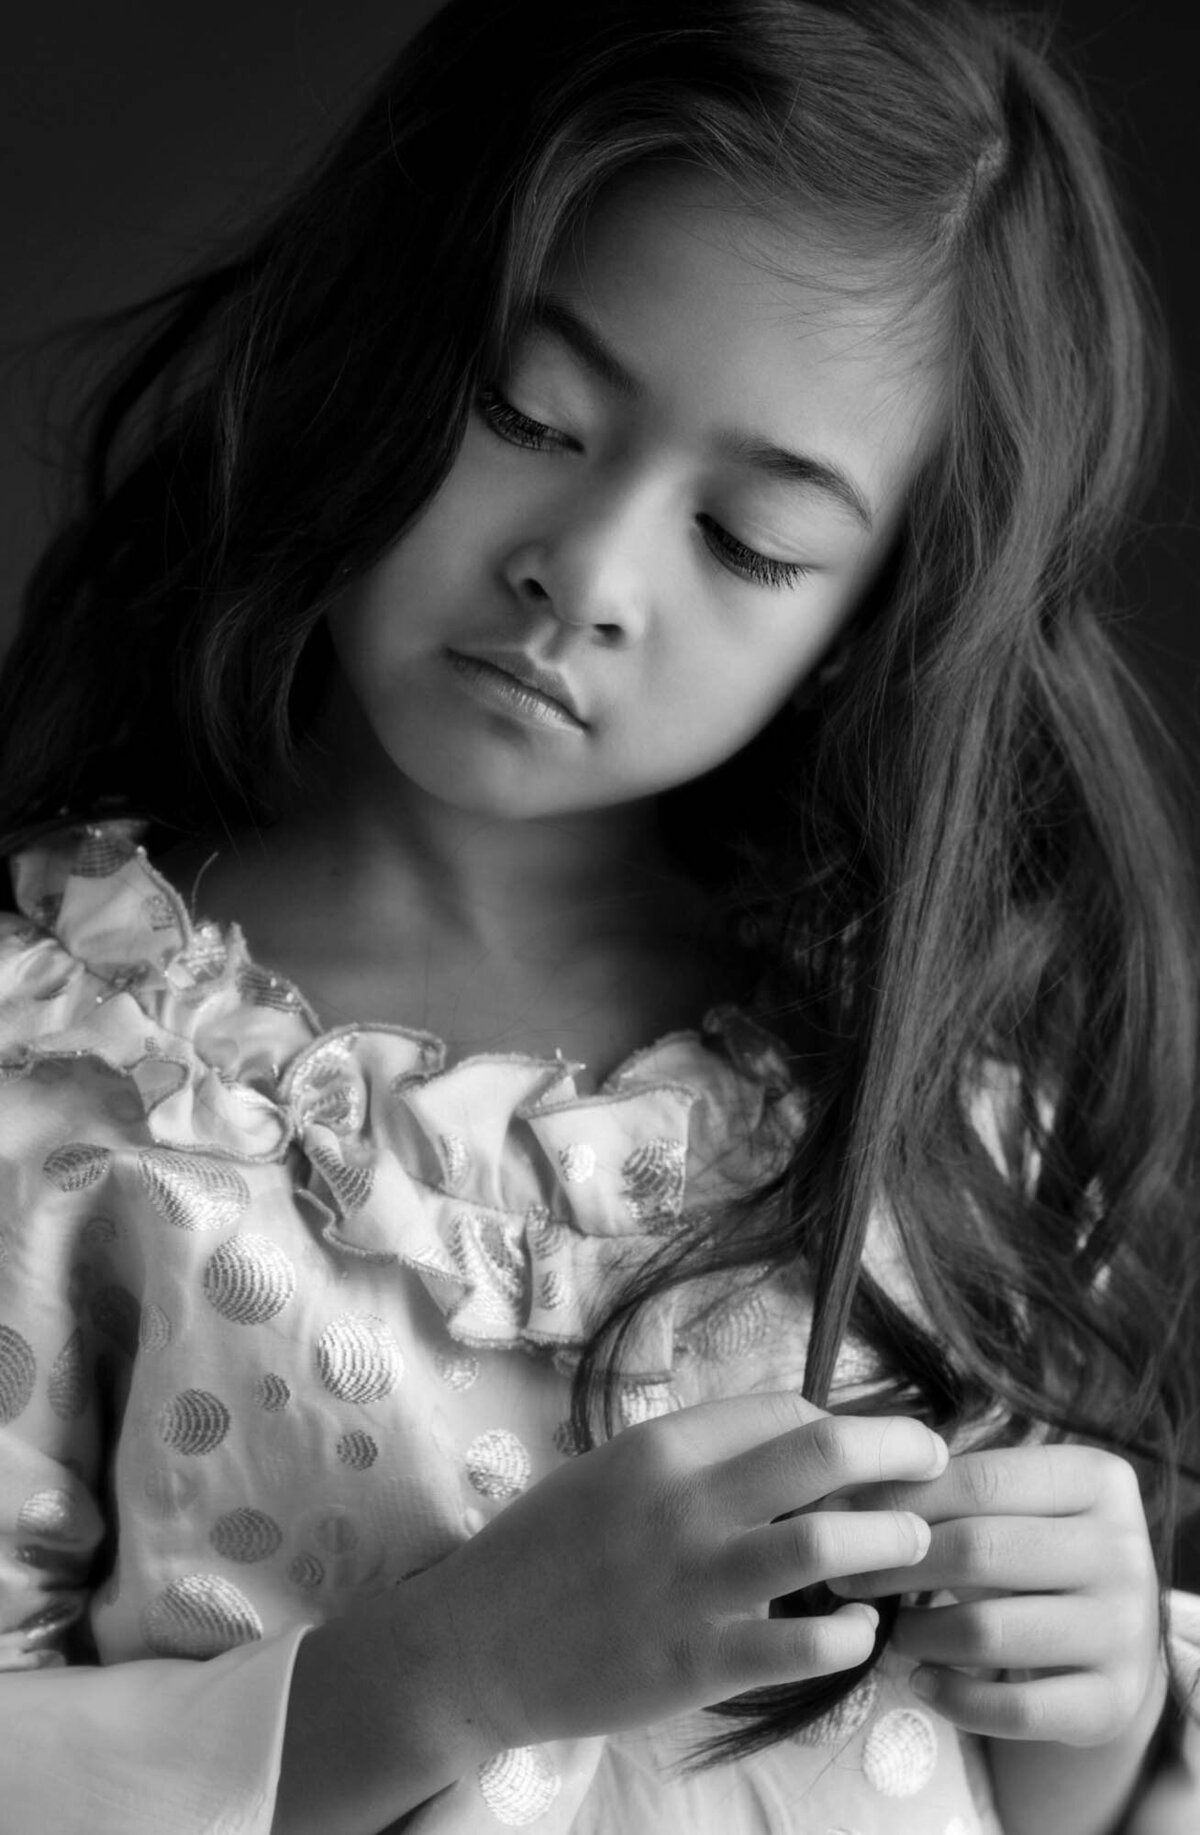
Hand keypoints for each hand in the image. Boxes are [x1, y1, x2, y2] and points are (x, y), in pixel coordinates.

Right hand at [404, 1392, 946, 1753]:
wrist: (476, 1643)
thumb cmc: (545, 1548)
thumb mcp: (612, 1471)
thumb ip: (695, 1457)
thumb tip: (790, 1442)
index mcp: (663, 1446)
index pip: (787, 1409)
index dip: (844, 1424)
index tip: (870, 1448)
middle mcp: (684, 1503)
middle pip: (826, 1453)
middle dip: (902, 1451)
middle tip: (934, 1465)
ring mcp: (693, 1584)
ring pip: (829, 1543)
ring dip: (891, 1540)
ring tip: (912, 1547)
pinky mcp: (697, 1663)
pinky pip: (804, 1644)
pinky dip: (852, 1634)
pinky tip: (861, 1630)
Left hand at [829, 1444, 1164, 1747]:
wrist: (1113, 1638)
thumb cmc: (1034, 1547)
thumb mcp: (1011, 1502)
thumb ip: (943, 1487)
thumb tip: (837, 1492)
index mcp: (1099, 1479)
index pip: (981, 1480)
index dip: (900, 1497)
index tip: (837, 1514)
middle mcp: (1124, 1551)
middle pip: (978, 1550)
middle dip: (896, 1566)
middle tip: (844, 1580)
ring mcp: (1127, 1631)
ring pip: (989, 1631)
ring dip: (919, 1633)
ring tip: (892, 1629)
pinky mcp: (1115, 1703)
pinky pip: (1014, 1709)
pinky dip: (953, 1697)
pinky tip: (922, 1680)